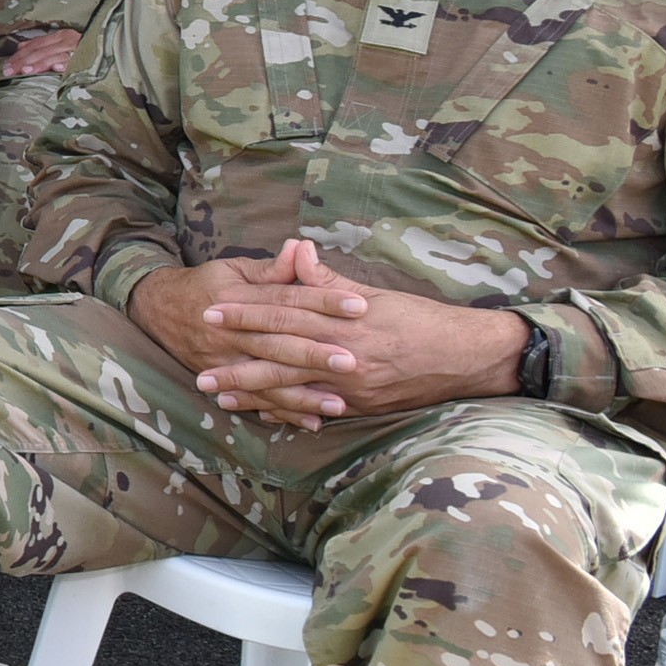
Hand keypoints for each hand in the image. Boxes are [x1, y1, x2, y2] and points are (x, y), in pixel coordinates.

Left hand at [3, 27, 82, 79]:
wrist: (111, 47)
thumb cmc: (84, 49)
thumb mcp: (61, 45)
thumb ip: (41, 46)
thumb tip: (20, 47)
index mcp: (60, 36)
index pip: (35, 45)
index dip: (19, 55)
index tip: (6, 66)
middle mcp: (68, 39)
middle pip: (40, 50)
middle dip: (23, 61)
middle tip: (9, 71)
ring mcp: (79, 47)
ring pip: (54, 55)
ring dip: (40, 63)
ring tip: (26, 71)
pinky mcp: (89, 56)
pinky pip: (76, 60)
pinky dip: (66, 63)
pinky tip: (57, 68)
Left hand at [134, 241, 530, 428]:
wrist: (466, 356)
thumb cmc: (420, 319)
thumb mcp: (374, 294)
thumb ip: (329, 280)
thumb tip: (299, 251)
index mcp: (345, 324)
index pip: (284, 316)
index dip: (246, 314)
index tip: (211, 311)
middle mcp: (347, 358)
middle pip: (281, 360)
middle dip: (237, 364)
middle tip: (198, 368)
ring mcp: (355, 388)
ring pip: (294, 391)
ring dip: (254, 394)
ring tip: (218, 395)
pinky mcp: (364, 407)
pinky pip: (317, 410)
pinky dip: (288, 411)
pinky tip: (261, 414)